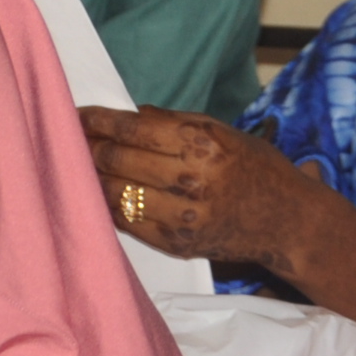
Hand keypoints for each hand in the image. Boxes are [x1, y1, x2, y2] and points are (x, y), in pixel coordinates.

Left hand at [81, 104, 323, 274]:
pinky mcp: (177, 242)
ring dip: (90, 177)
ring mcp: (183, 215)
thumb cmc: (257, 168)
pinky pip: (127, 222)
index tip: (77, 115)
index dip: (98, 120)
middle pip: (118, 159)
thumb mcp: (224, 131)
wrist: (287, 221)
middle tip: (68, 137)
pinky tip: (97, 193)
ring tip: (75, 164)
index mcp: (202, 143)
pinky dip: (107, 205)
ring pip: (115, 193)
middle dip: (87, 146)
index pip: (133, 128)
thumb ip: (177, 120)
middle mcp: (191, 179)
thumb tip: (131, 113)